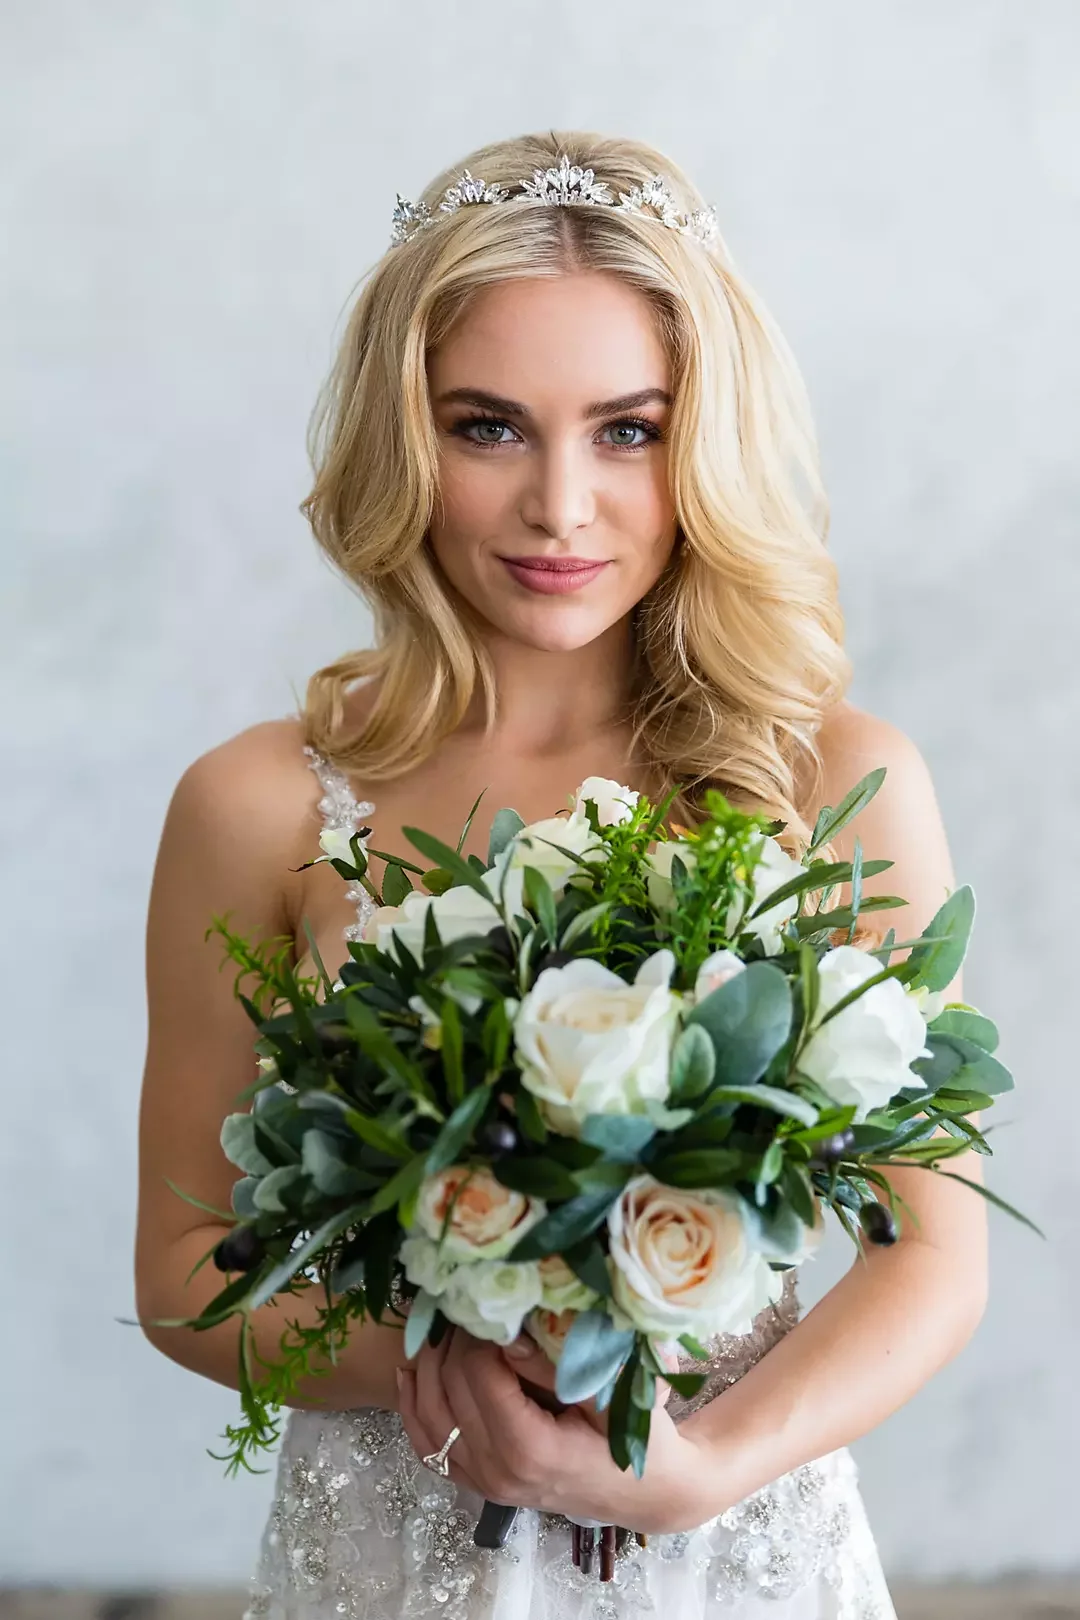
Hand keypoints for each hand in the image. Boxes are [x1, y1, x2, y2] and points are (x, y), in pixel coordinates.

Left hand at [397, 1328, 728, 1533]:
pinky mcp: (478, 1484)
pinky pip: (426, 1445)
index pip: (479, 1375)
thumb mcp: (611, 1396)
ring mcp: (483, 1483)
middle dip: (451, 1340)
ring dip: (426, 1365)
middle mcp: (497, 1472)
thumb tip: (507, 1334)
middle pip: (449, 1389)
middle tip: (463, 1302)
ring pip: (428, 1415)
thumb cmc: (638, 1437)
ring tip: (440, 1325)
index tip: (491, 1302)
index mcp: (530, 1450)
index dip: (478, 1333)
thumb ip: (557, 1366)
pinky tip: (410, 1371)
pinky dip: (412, 1406)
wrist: (645, 1490)